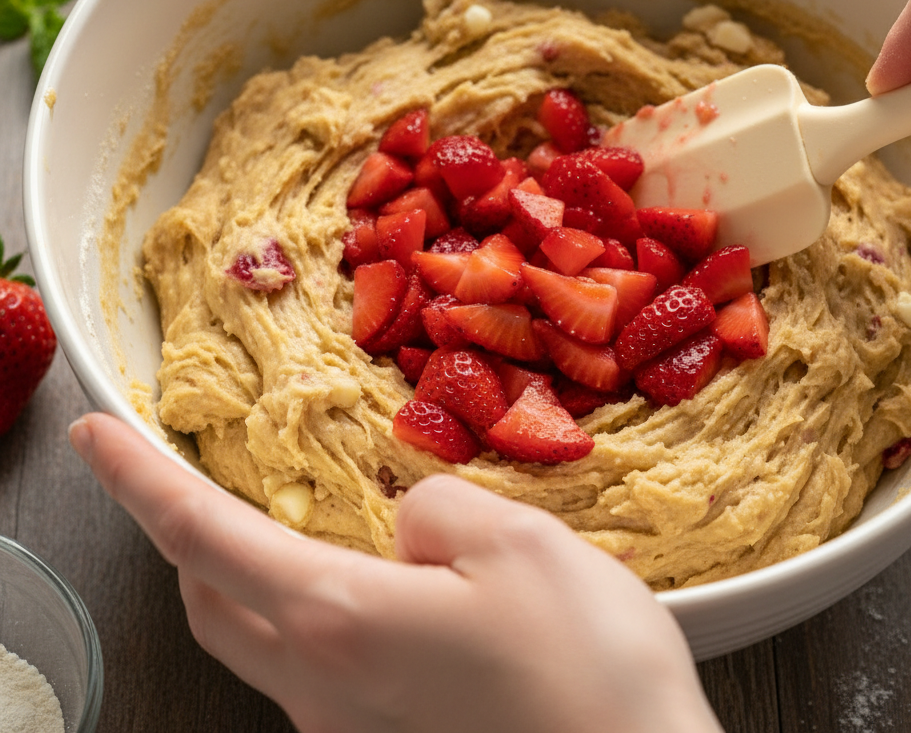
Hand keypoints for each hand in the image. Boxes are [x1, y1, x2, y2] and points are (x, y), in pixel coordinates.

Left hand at [69, 413, 722, 732]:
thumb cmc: (588, 672)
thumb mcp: (520, 543)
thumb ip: (436, 510)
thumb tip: (405, 524)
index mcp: (340, 619)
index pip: (203, 534)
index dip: (138, 477)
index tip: (96, 434)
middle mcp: (324, 688)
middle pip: (211, 601)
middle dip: (190, 533)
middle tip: (210, 479)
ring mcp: (352, 730)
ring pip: (262, 642)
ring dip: (255, 578)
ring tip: (305, 529)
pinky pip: (321, 673)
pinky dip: (320, 617)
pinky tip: (388, 597)